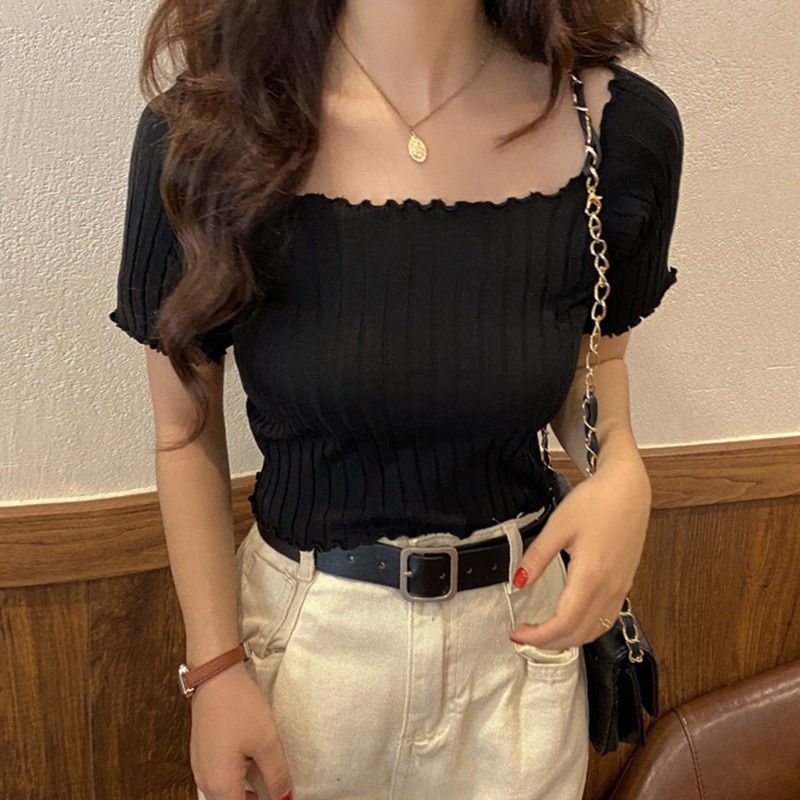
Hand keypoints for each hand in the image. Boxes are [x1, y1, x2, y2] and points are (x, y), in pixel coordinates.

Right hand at [190, 660, 292, 799]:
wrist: (215, 678)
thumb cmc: (239, 707)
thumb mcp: (267, 741)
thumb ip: (277, 776)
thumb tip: (285, 798)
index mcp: (221, 785)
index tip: (279, 798)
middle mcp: (205, 782)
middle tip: (274, 788)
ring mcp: (200, 769)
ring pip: (224, 794)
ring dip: (243, 793)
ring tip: (264, 775)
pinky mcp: (201, 756)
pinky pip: (218, 780)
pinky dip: (235, 780)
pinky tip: (249, 763)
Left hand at [509, 459, 650, 650]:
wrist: (628, 488)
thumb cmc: (597, 501)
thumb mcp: (558, 525)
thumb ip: (537, 557)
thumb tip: (518, 581)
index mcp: (591, 574)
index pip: (564, 622)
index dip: (539, 636)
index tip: (519, 633)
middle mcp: (610, 587)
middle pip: (580, 634)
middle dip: (549, 643)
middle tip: (525, 635)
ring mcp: (621, 587)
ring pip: (595, 630)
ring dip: (568, 639)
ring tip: (543, 632)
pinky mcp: (625, 583)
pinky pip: (606, 618)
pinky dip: (586, 629)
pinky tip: (570, 620)